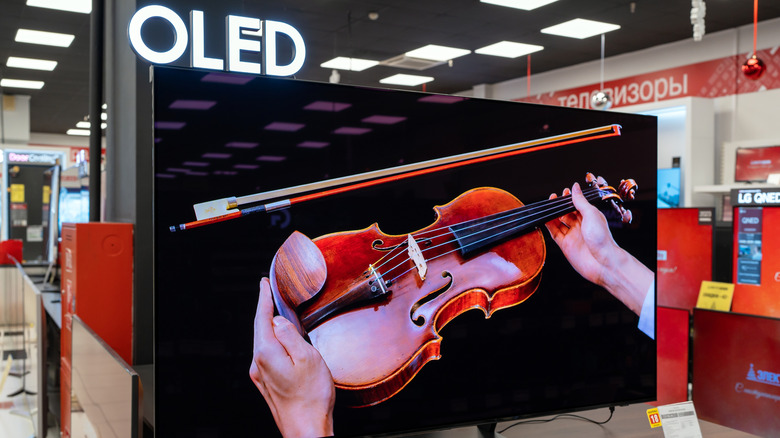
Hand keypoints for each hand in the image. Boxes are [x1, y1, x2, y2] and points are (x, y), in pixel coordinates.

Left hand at [250, 278, 334, 437]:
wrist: (306, 430)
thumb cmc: (311, 397)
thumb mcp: (307, 358)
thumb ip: (290, 336)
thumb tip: (278, 321)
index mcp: (267, 353)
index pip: (263, 318)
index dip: (264, 298)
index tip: (263, 283)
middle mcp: (258, 364)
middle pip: (260, 329)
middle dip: (264, 309)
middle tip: (267, 291)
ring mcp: (260, 375)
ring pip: (263, 342)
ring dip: (268, 325)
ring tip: (275, 312)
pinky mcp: (266, 384)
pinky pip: (267, 354)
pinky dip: (272, 341)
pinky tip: (280, 340)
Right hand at [545, 182, 652, 315]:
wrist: (603, 262)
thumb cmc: (602, 239)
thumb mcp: (591, 214)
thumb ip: (580, 201)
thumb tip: (575, 187)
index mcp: (590, 217)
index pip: (577, 205)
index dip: (570, 199)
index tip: (563, 192)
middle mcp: (581, 226)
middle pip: (566, 213)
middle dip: (559, 206)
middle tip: (553, 198)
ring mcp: (573, 235)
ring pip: (559, 222)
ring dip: (553, 214)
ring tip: (547, 207)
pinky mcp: (565, 245)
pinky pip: (554, 233)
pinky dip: (549, 225)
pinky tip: (545, 218)